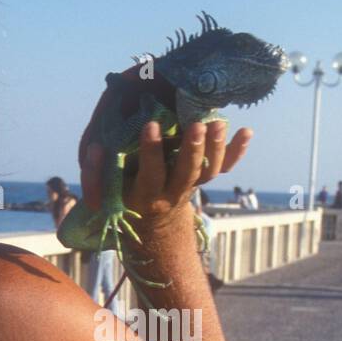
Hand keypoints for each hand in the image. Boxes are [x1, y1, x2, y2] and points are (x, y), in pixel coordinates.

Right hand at [76, 64, 251, 211]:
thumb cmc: (119, 191)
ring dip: (215, 148)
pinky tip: (247, 131)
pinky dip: (236, 151)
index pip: (151, 173)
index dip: (151, 152)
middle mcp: (171, 192)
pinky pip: (224, 167)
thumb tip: (96, 149)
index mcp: (145, 194)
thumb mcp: (102, 188)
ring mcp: (190, 185)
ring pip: (207, 171)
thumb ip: (94, 171)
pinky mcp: (202, 176)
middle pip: (187, 173)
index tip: (150, 125)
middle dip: (192, 149)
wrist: (149, 218)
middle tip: (196, 125)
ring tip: (218, 122)